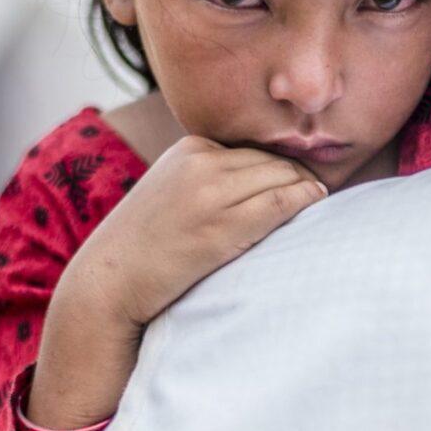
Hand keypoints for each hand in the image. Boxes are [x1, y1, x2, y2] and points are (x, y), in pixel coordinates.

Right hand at [26, 137, 326, 430]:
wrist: (109, 282)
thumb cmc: (146, 247)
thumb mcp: (173, 192)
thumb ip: (210, 179)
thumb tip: (265, 182)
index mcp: (190, 148)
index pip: (256, 150)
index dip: (284, 169)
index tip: (302, 184)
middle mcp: (201, 162)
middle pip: (274, 161)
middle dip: (301, 176)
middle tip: (321, 195)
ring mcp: (210, 192)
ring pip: (282, 177)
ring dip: (307, 188)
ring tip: (321, 204)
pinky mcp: (220, 226)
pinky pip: (279, 203)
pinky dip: (304, 200)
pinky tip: (317, 203)